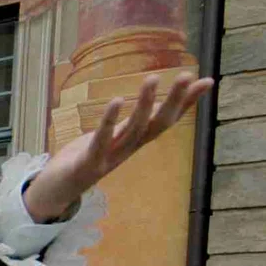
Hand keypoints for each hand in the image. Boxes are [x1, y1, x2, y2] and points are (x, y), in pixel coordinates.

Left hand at [23, 72, 212, 221]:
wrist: (56, 191)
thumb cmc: (88, 156)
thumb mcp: (114, 135)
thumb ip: (133, 120)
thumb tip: (154, 103)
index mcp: (134, 141)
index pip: (167, 119)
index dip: (187, 102)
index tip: (209, 81)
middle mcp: (128, 150)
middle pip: (156, 124)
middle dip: (174, 101)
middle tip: (187, 74)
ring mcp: (109, 157)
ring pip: (133, 130)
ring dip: (143, 105)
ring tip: (152, 78)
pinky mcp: (88, 162)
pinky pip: (101, 140)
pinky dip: (109, 122)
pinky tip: (116, 101)